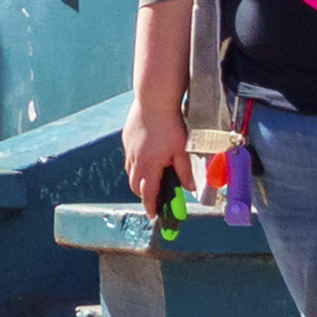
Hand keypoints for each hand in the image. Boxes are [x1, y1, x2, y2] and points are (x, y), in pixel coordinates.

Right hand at [122, 102, 182, 218]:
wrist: (153, 101)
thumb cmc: (169, 126)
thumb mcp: (182, 151)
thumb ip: (185, 172)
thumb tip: (190, 188)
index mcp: (149, 165)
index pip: (147, 192)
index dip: (150, 205)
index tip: (152, 215)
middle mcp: (135, 159)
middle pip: (134, 184)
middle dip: (142, 194)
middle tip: (153, 199)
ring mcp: (129, 148)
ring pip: (130, 170)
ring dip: (138, 179)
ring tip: (150, 179)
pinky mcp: (126, 138)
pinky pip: (129, 157)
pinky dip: (135, 164)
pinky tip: (146, 157)